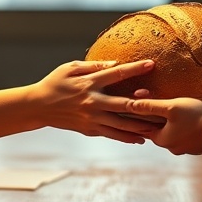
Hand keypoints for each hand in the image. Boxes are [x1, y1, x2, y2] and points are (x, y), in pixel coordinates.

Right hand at [33, 59, 159, 143]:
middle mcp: (92, 102)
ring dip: (141, 125)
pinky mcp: (90, 129)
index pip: (116, 74)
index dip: (135, 68)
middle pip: (124, 104)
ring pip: (121, 124)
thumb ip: (94, 65)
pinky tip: (141, 138)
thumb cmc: (55, 82)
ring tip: (160, 127)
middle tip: (164, 104)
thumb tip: (115, 63)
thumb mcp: (71, 67)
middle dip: (145, 104)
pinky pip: (112, 135)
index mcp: (89, 83)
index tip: (151, 64)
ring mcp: (91, 118)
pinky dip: (127, 137)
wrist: (37, 106)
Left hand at [125, 97, 201, 155]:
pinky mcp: (194, 145)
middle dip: (154, 117)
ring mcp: (183, 148)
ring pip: (170, 131)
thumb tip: (130, 104)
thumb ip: (150, 106)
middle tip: (152, 103)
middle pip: (156, 129)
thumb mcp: (171, 107)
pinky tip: (184, 116)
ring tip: (169, 108)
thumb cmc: (196, 117)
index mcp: (161, 139)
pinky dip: (180, 125)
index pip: (142, 126)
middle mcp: (170, 147)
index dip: (137, 114)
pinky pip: (182, 133)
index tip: (131, 105)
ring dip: (168, 122)